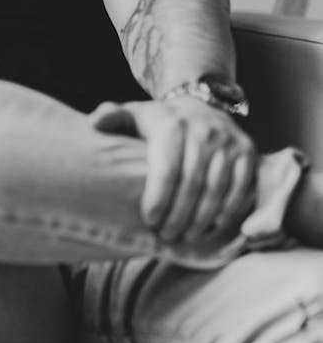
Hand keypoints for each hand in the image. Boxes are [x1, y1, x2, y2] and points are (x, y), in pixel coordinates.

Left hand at [90, 96, 256, 243]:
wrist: (201, 105)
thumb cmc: (160, 122)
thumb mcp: (134, 115)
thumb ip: (111, 117)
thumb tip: (94, 123)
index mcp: (172, 125)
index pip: (167, 170)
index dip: (158, 199)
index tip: (149, 221)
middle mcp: (203, 131)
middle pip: (192, 185)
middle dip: (178, 216)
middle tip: (167, 236)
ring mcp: (228, 141)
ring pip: (217, 189)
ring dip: (202, 219)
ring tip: (187, 236)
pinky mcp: (247, 151)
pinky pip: (240, 187)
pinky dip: (228, 211)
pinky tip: (213, 226)